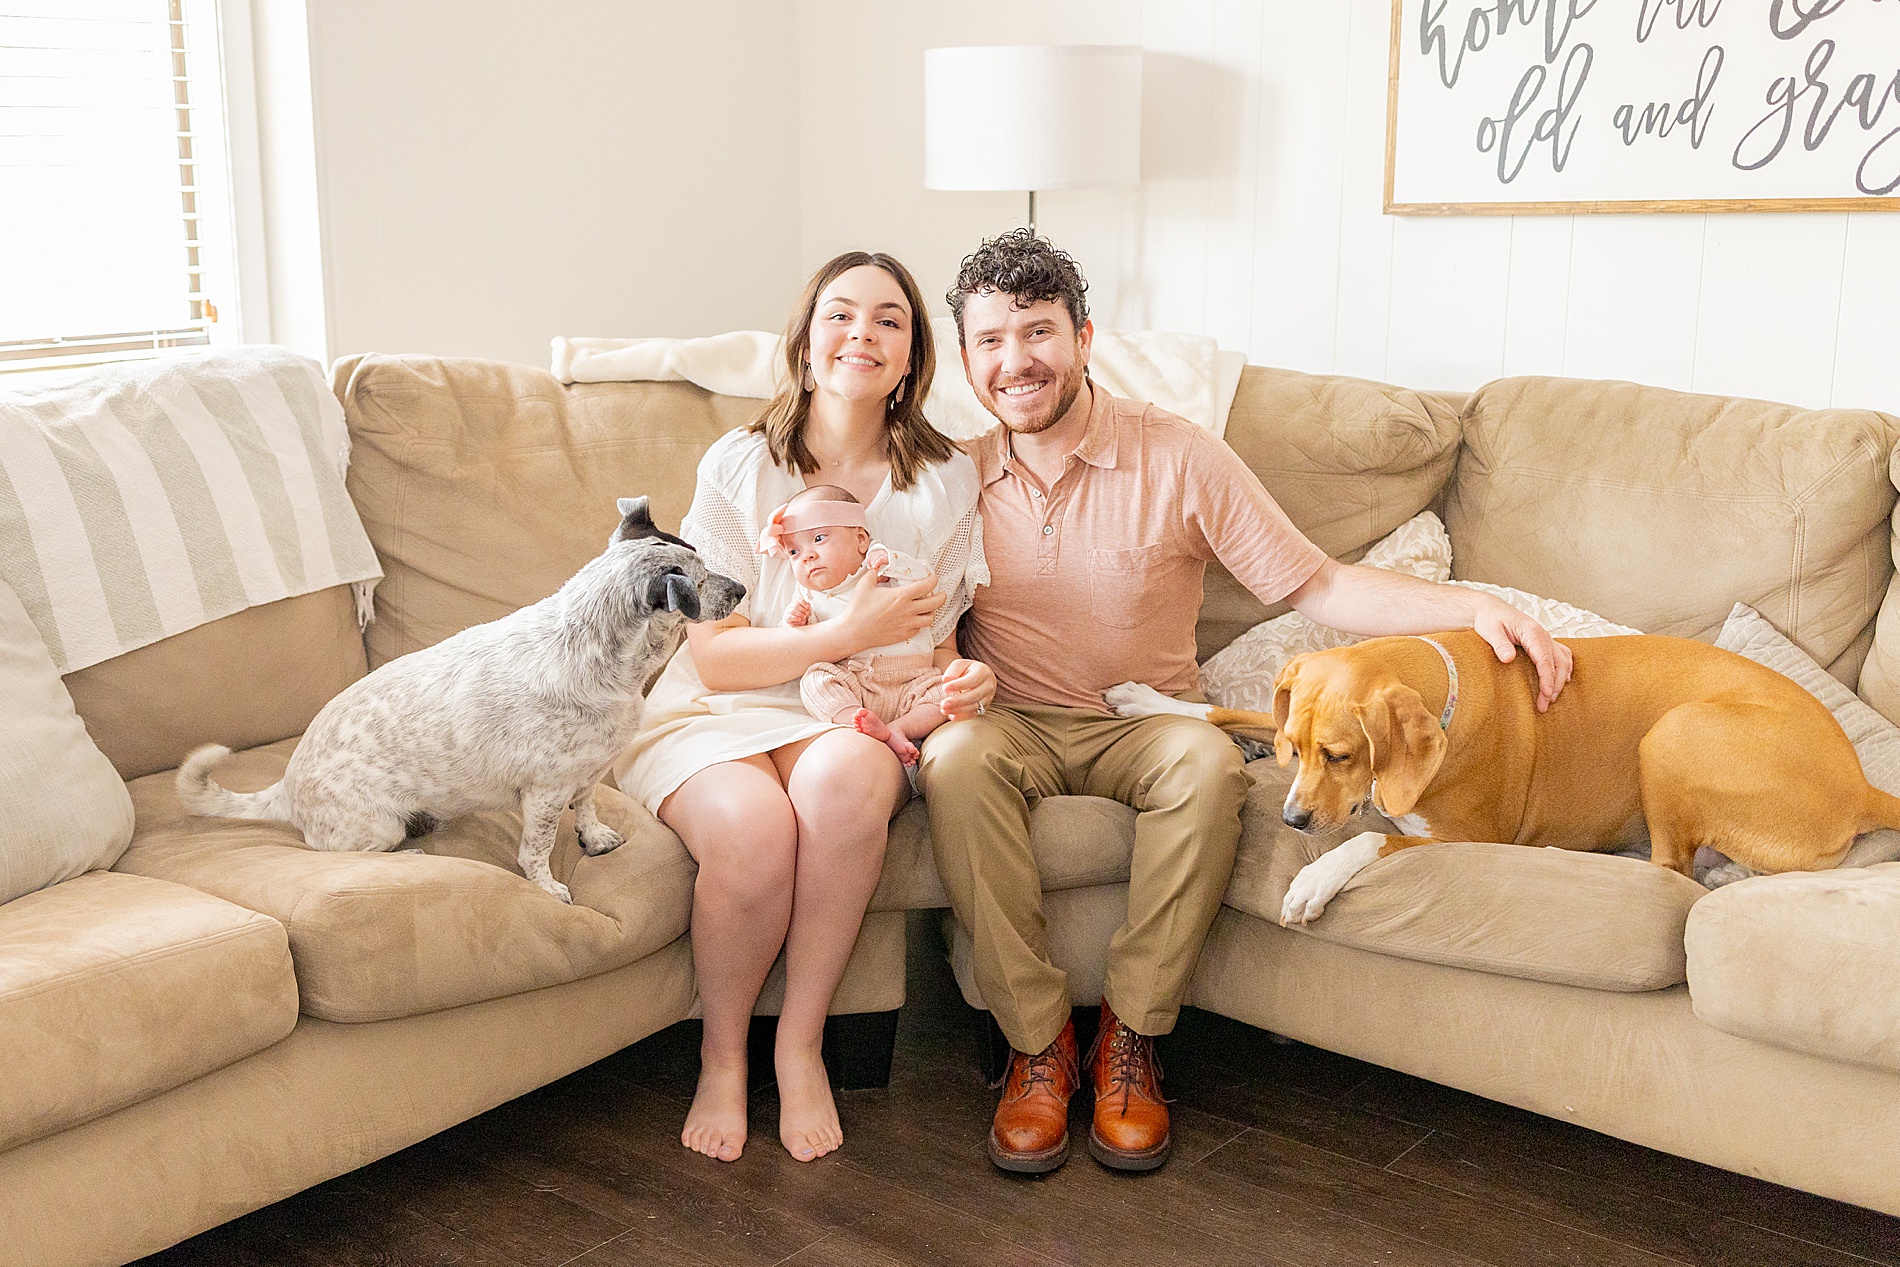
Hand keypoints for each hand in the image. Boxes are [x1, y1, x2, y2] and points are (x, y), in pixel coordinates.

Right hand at [785, 599, 810, 627]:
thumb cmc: (802, 613)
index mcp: (796, 602)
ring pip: (793, 611)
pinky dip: (795, 618)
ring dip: (800, 614)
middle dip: (803, 610)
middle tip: (807, 614)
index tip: (808, 607)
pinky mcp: (787, 618)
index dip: (804, 602)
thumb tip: (808, 605)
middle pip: (796, 605)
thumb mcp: (806, 609)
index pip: (799, 599)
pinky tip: (799, 619)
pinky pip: (790, 617)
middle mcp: (791, 606)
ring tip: (804, 617)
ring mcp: (788, 611)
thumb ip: (807, 606)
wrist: (796, 621)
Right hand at [840, 568, 942, 650]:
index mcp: (901, 596)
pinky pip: (919, 629)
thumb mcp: (865, 583)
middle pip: (936, 603)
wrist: (854, 631)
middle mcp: (908, 610)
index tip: (933, 578)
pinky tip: (915, 619)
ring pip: (930, 619)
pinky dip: (920, 623)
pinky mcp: (904, 635)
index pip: (927, 586)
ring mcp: (907, 624)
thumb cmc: (859, 607)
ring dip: (932, 612)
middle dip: (942, 596)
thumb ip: (876, 570)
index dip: (933, 580)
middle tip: (941, 594)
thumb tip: (882, 563)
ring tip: (928, 608)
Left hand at [938, 658, 995, 721]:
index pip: (972, 680)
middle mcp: (988, 685)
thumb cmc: (967, 670)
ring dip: (958, 710)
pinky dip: (962, 717)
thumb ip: (953, 670)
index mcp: (983, 672)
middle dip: (958, 701)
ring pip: (974, 706)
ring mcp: (988, 698)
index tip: (944, 688)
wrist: (978, 677)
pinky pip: (974, 714)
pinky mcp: (984, 707)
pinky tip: (951, 716)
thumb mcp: (960, 665)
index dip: (958, 685)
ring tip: (944, 710)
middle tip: (943, 704)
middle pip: (974, 695)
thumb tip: (946, 679)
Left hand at [1471, 597, 1572, 711]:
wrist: (1489, 609)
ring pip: (1563, 661)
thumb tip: (1508, 659)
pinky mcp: (1543, 642)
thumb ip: (1500, 644)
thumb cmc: (1489, 619)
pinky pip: (1562, 655)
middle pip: (1558, 663)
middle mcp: (1543, 635)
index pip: (1545, 659)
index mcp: (1532, 632)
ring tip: (1551, 698)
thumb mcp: (1490, 631)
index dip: (1547, 678)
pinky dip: (1564, 669)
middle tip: (1544, 705)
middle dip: (1554, 685)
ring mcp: (1546, 638)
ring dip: (1560, 679)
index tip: (1546, 694)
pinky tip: (1561, 681)